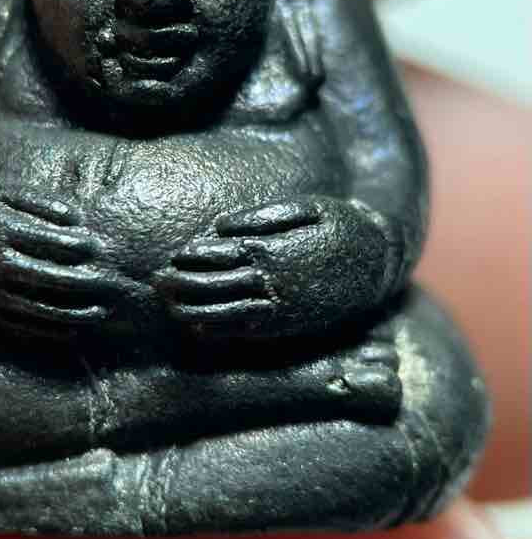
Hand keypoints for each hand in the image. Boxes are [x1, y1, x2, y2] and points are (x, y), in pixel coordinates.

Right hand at [0, 186, 119, 329]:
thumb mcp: (1, 193)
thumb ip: (40, 201)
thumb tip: (78, 220)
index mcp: (0, 231)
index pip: (51, 242)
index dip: (79, 246)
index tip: (97, 247)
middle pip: (51, 278)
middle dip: (85, 282)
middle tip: (111, 282)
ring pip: (41, 309)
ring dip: (76, 313)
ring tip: (101, 312)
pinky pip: (24, 326)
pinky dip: (52, 330)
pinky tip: (74, 329)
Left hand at [159, 197, 395, 334]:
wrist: (380, 261)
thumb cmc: (339, 225)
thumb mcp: (307, 207)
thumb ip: (262, 215)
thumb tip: (219, 225)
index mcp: (273, 248)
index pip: (221, 252)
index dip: (194, 256)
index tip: (173, 255)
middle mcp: (273, 280)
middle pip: (217, 283)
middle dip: (185, 283)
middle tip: (157, 284)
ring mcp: (282, 306)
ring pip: (227, 310)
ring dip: (194, 309)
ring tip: (169, 307)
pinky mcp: (291, 323)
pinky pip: (250, 331)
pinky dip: (222, 331)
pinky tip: (199, 329)